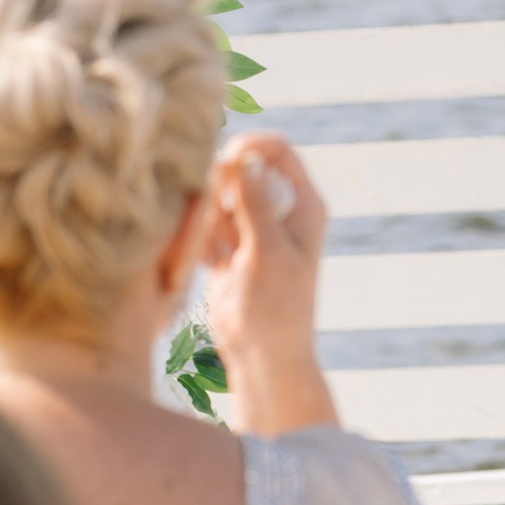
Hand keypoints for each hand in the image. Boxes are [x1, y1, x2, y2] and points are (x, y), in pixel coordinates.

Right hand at [201, 131, 336, 432]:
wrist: (263, 358)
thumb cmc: (276, 308)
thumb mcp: (267, 252)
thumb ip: (254, 203)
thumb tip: (244, 157)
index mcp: (304, 205)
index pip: (277, 150)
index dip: (249, 146)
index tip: (222, 159)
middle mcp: (280, 212)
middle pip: (241, 169)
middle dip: (221, 187)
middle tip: (221, 227)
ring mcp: (253, 230)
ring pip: (219, 198)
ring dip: (209, 218)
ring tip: (219, 254)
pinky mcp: (228, 251)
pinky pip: (206, 226)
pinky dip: (201, 239)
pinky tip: (208, 266)